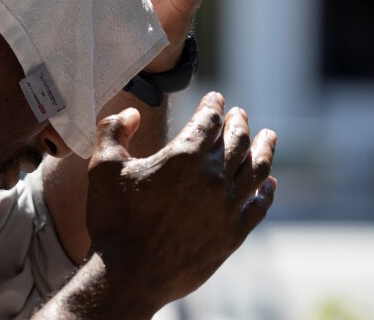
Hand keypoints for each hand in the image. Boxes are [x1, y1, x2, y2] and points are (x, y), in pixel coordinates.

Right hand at [85, 92, 276, 313]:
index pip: (209, 119)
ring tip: (270, 136)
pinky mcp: (233, 234)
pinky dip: (266, 191)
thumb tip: (131, 114)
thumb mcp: (103, 167)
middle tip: (240, 114)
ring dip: (265, 148)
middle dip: (239, 122)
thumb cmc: (113, 220)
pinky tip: (269, 184)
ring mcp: (228, 207)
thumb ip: (113, 130)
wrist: (128, 275)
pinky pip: (259, 205)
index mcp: (184, 156)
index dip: (214, 104)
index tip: (216, 97)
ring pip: (256, 169)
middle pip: (237, 139)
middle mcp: (213, 177)